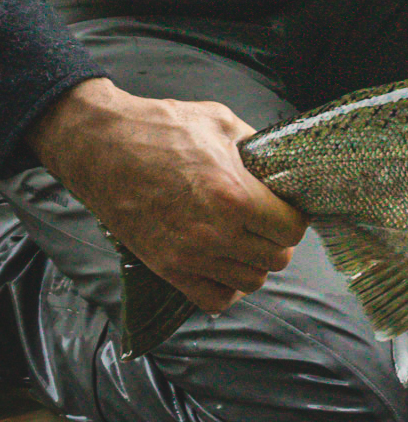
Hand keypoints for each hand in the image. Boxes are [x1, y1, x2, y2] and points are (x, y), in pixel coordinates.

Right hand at [27, 78, 306, 315]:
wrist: (99, 147)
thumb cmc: (159, 129)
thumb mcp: (220, 122)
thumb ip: (257, 150)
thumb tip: (282, 167)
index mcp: (234, 193)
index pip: (292, 229)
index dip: (294, 217)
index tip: (285, 208)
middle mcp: (215, 232)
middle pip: (277, 258)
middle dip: (278, 240)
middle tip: (266, 222)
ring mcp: (189, 255)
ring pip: (251, 282)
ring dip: (254, 263)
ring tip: (244, 240)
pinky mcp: (167, 269)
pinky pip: (215, 300)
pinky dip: (226, 287)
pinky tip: (223, 263)